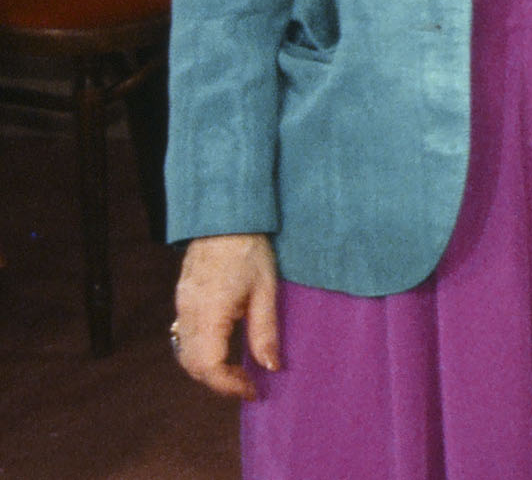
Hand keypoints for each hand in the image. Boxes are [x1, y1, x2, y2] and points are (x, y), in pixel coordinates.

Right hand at [173, 231, 279, 398]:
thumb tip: (271, 367)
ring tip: (237, 370)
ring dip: (208, 370)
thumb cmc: (248, 251)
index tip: (252, 390)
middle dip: (220, 382)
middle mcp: (188, 316)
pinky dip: (200, 353)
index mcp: (209, 315)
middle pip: (193, 366)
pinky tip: (223, 349)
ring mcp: (181, 309)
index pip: (209, 367)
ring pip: (185, 355)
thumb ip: (265, 332)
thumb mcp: (266, 291)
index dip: (229, 385)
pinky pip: (183, 339)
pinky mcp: (181, 302)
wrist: (224, 220)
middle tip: (248, 383)